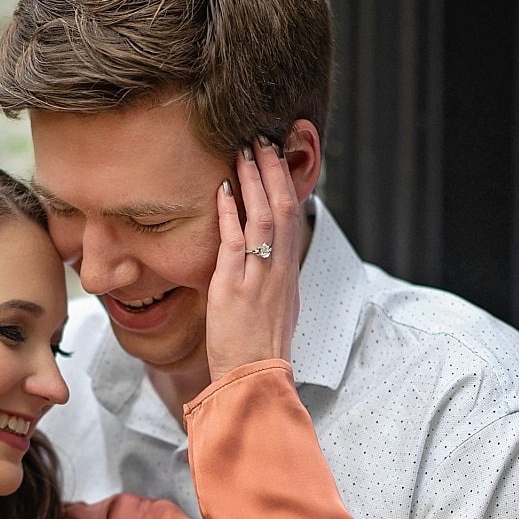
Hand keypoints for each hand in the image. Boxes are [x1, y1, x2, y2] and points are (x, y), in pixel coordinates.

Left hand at [206, 139, 301, 378]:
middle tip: (264, 139)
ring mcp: (259, 279)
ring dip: (254, 182)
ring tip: (244, 151)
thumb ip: (269, 280)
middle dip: (275, 171)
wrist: (254, 379)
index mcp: (289, 274)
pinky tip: (223, 189)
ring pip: (265, 219)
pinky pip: (235, 243)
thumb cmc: (258, 350)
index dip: (288, 184)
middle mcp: (280, 271)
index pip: (294, 219)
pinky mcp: (235, 289)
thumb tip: (264, 259)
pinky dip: (230, 213)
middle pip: (285, 209)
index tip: (277, 158)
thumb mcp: (273, 309)